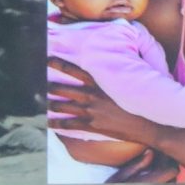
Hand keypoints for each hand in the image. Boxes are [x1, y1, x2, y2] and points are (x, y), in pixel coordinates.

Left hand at [47, 56, 165, 149]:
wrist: (147, 123)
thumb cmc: (140, 101)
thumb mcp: (132, 82)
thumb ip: (121, 72)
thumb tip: (120, 60)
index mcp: (100, 82)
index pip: (74, 70)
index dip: (58, 63)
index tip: (47, 58)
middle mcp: (91, 95)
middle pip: (62, 88)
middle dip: (47, 86)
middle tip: (37, 83)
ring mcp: (90, 111)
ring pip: (61, 106)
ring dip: (49, 104)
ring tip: (40, 102)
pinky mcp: (91, 125)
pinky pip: (68, 124)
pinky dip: (56, 124)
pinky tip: (48, 123)